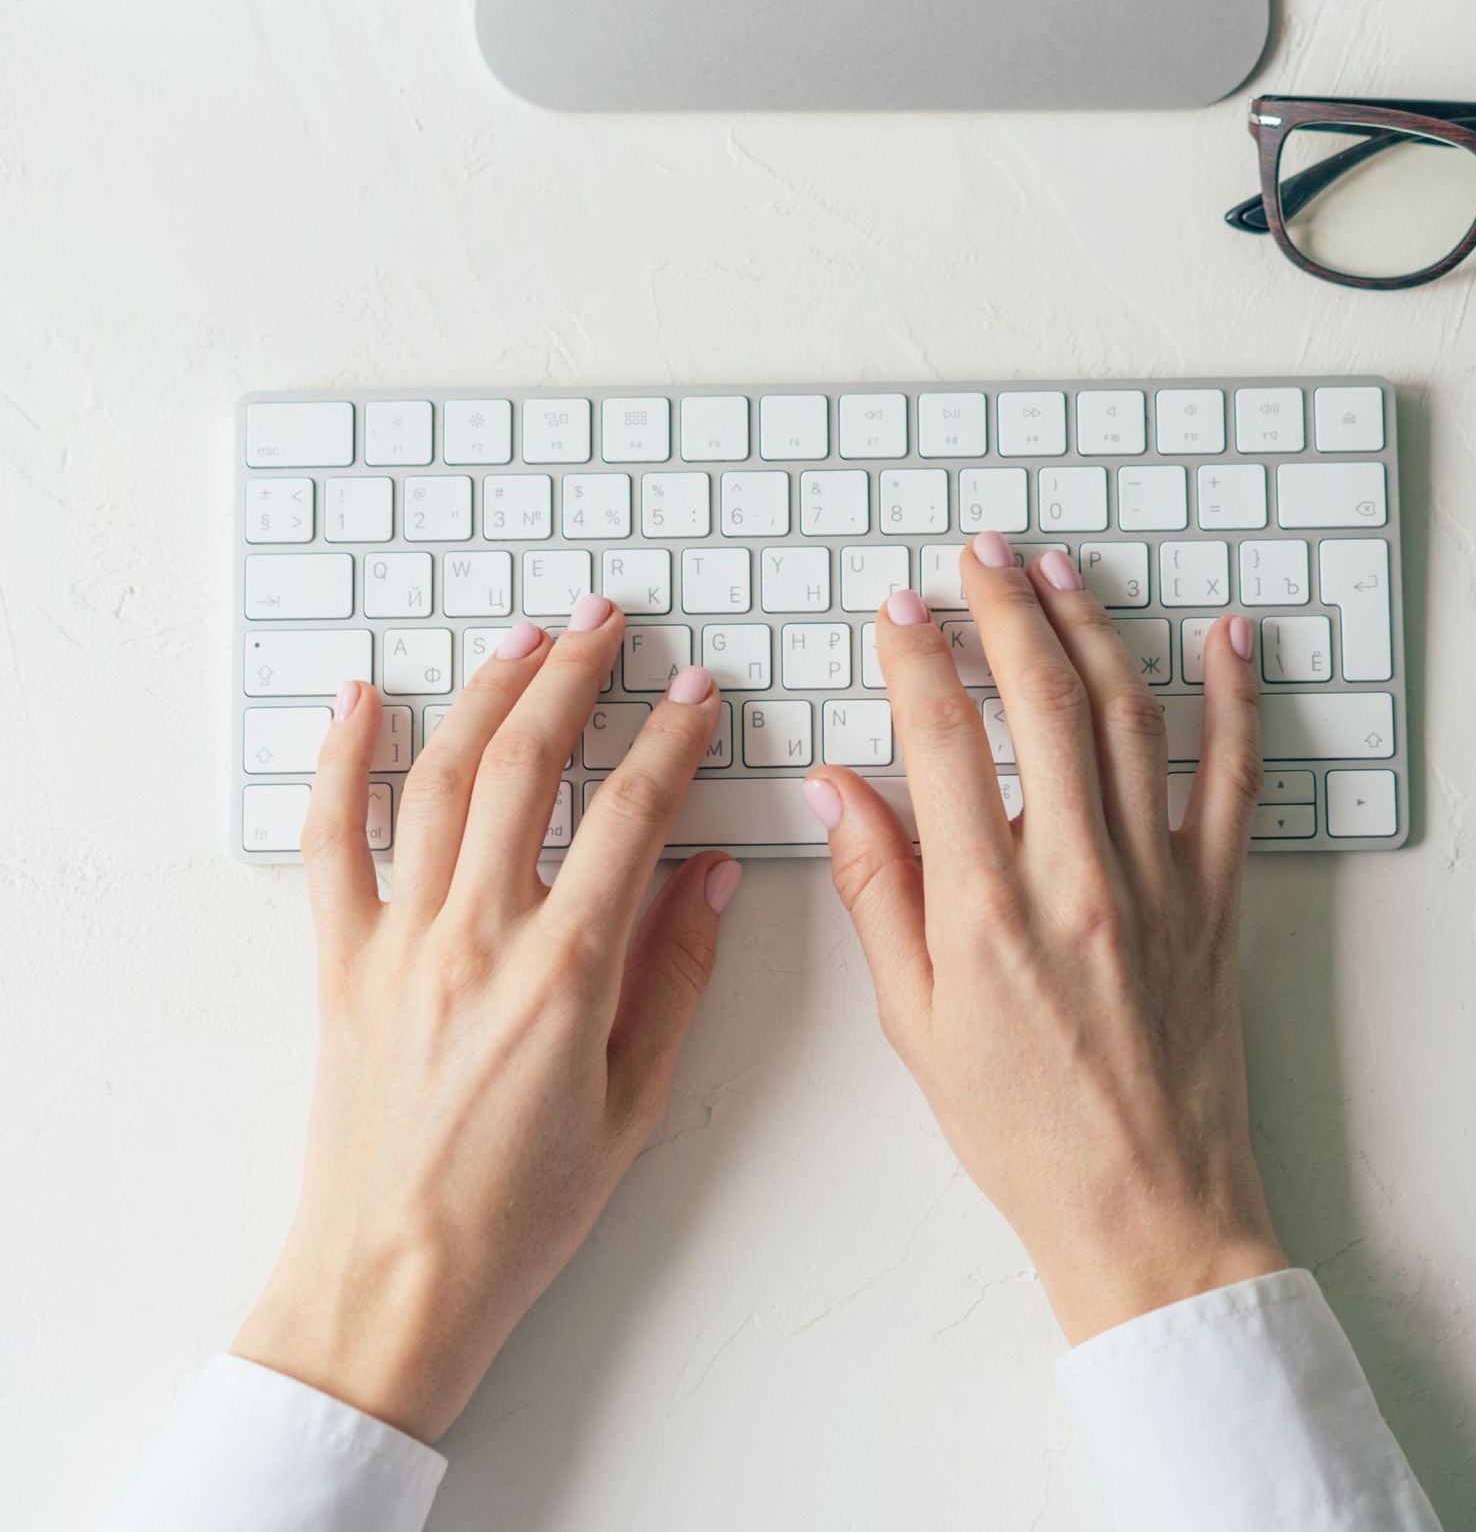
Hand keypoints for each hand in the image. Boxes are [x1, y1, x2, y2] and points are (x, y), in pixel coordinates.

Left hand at [233, 601, 741, 1441]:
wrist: (395, 1281)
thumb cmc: (522, 1209)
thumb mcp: (634, 1100)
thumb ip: (676, 977)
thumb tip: (712, 877)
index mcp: (564, 974)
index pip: (631, 818)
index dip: (671, 743)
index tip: (697, 696)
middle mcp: (476, 939)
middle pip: (528, 768)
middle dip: (576, 679)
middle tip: (610, 625)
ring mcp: (398, 943)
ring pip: (439, 781)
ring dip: (485, 695)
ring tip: (524, 638)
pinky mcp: (340, 962)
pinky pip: (332, 843)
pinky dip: (339, 762)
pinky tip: (358, 700)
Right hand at [805, 535, 1287, 1344]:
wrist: (1147, 1205)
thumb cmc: (1022, 1128)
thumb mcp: (915, 1020)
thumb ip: (876, 893)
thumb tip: (837, 791)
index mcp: (988, 908)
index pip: (943, 740)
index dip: (916, 658)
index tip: (899, 612)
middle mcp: (1078, 874)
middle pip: (1042, 703)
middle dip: (1004, 610)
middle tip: (978, 555)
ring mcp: (1160, 879)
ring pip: (1131, 717)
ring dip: (1093, 630)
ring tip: (1061, 572)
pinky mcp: (1217, 897)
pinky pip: (1234, 778)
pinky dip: (1234, 700)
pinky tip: (1228, 639)